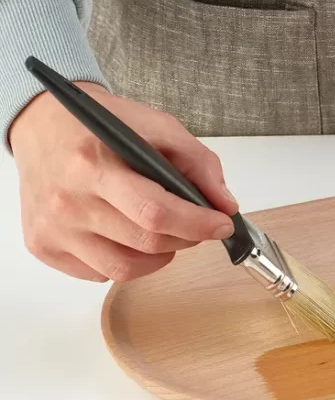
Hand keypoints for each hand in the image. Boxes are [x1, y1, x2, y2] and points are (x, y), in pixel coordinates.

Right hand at [10, 82, 237, 281]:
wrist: (43, 125)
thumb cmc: (102, 127)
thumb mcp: (157, 127)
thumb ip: (199, 163)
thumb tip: (225, 206)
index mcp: (93, 164)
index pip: (155, 212)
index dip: (197, 224)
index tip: (222, 224)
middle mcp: (68, 201)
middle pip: (146, 243)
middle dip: (187, 238)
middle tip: (197, 225)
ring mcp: (53, 229)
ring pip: (125, 269)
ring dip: (160, 255)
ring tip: (165, 232)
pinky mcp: (44, 246)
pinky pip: (100, 273)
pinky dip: (128, 262)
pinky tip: (131, 236)